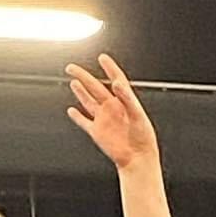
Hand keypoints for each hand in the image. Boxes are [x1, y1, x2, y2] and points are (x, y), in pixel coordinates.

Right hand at [65, 55, 159, 170]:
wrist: (138, 159)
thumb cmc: (143, 139)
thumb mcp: (138, 115)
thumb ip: (127, 98)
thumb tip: (117, 83)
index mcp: (124, 101)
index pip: (115, 79)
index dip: (109, 68)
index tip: (102, 57)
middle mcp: (112, 108)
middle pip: (95, 87)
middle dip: (83, 76)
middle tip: (72, 68)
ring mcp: (104, 120)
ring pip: (88, 102)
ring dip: (81, 92)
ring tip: (74, 82)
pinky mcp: (97, 132)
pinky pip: (84, 122)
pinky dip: (77, 117)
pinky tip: (71, 110)